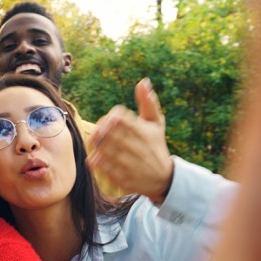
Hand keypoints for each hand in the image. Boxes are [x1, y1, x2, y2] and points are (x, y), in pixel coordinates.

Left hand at [87, 78, 172, 202]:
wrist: (164, 179)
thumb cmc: (156, 145)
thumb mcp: (156, 124)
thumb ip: (148, 102)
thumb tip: (143, 81)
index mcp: (144, 131)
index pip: (118, 118)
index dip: (109, 118)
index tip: (109, 121)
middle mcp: (138, 148)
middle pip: (108, 133)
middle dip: (100, 131)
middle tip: (99, 132)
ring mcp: (131, 165)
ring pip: (104, 150)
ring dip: (97, 145)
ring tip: (97, 143)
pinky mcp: (124, 179)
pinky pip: (103, 167)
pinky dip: (96, 161)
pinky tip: (97, 157)